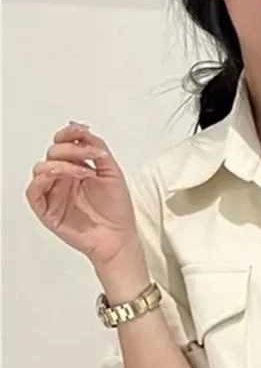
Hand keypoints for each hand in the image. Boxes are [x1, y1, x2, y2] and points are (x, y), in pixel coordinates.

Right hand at [26, 122, 139, 267]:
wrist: (120, 237)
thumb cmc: (117, 210)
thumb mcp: (113, 173)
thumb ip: (98, 150)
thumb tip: (82, 130)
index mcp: (76, 168)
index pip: (63, 144)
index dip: (69, 134)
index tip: (82, 130)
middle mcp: (63, 179)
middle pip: (53, 153)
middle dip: (71, 149)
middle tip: (91, 155)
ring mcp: (54, 193)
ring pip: (41, 169)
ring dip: (62, 164)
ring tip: (86, 172)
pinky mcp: (47, 210)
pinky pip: (33, 191)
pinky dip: (42, 180)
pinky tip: (60, 177)